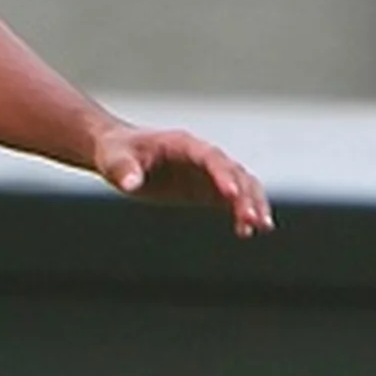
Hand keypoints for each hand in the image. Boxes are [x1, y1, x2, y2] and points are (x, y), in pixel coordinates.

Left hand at [91, 122, 272, 235]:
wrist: (118, 153)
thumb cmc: (115, 151)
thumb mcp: (113, 159)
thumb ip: (123, 169)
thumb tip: (131, 183)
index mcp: (183, 144)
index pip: (210, 157)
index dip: (222, 174)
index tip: (232, 194)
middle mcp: (202, 156)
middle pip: (233, 172)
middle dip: (245, 195)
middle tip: (252, 219)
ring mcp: (207, 172)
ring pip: (241, 185)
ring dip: (253, 204)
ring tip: (262, 227)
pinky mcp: (206, 189)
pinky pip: (231, 200)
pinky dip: (242, 213)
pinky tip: (248, 231)